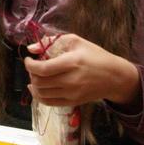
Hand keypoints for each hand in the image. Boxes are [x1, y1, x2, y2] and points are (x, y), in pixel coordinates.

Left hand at [24, 33, 139, 107]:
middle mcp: (71, 81)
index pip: (42, 69)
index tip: (29, 59)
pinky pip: (48, 103)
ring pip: (41, 93)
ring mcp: (71, 94)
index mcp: (72, 63)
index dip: (30, 65)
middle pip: (39, 82)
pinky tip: (37, 88)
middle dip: (31, 73)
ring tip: (36, 75)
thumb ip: (52, 42)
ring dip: (34, 84)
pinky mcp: (72, 102)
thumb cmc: (95, 56)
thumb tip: (31, 48)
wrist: (114, 77)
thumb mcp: (76, 42)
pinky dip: (38, 96)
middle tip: (34, 66)